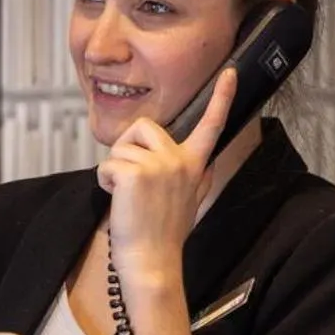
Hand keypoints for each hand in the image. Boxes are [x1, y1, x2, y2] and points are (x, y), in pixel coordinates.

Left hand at [96, 68, 237, 281]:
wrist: (152, 262)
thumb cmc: (164, 235)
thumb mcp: (191, 201)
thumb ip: (198, 176)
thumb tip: (208, 162)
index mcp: (195, 165)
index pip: (211, 126)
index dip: (222, 98)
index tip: (230, 72)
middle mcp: (180, 161)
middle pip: (144, 126)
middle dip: (128, 148)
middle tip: (132, 181)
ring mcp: (159, 166)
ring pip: (121, 147)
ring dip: (114, 169)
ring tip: (127, 197)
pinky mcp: (135, 173)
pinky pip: (107, 164)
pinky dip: (104, 181)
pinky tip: (117, 200)